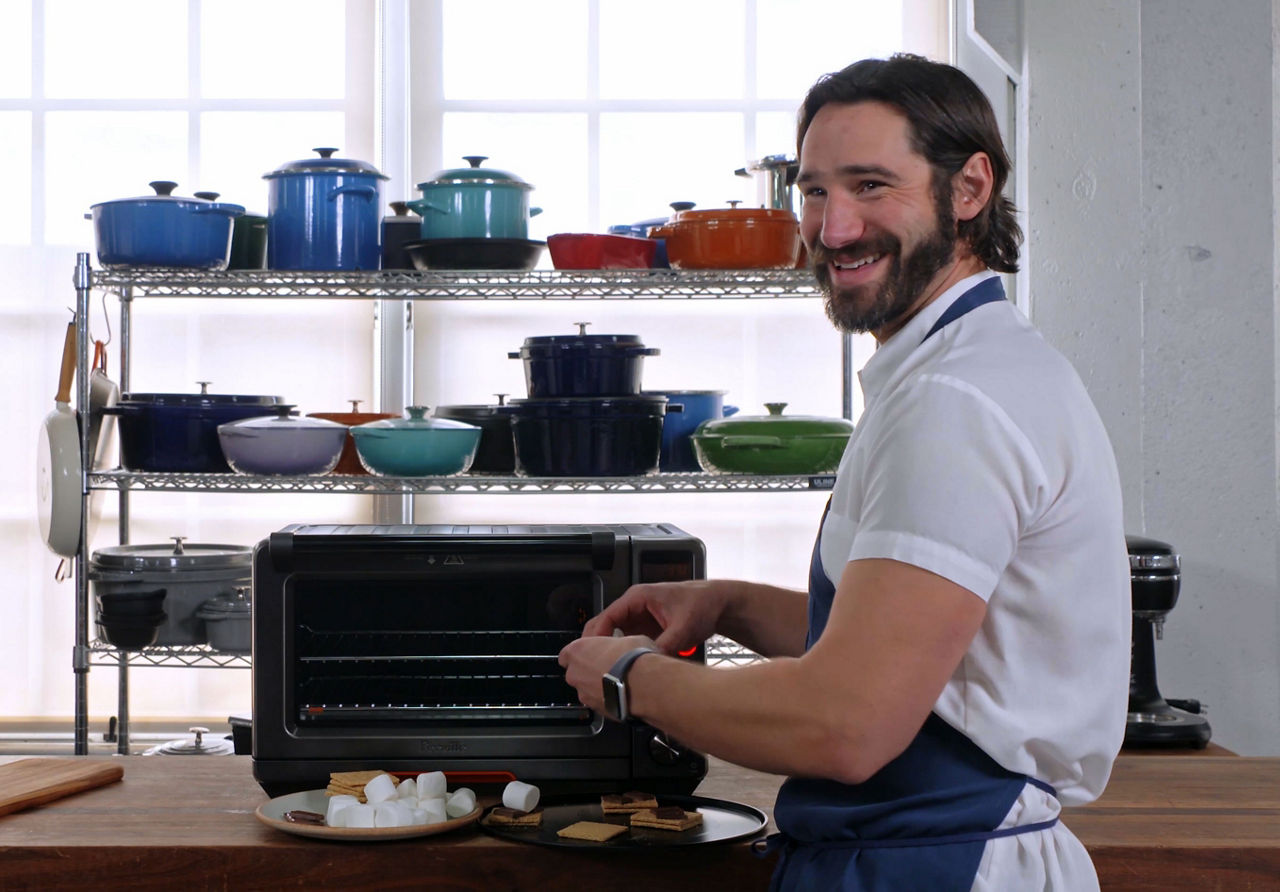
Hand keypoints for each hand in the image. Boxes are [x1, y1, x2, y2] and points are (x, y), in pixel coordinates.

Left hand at [558, 634, 655, 713]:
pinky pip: (598, 702)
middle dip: (588, 671)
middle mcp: (575, 673)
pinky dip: (607, 699)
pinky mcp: (596, 710)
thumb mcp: (627, 639)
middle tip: (608, 666)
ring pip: (586, 690)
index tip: (592, 653)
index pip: (567, 653)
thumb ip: (615, 644)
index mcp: (577, 651)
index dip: (581, 654)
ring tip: (618, 682)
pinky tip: (622, 694)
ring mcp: (584, 694)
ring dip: (597, 687)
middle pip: (575, 673)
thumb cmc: (633, 658)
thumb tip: (622, 646)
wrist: (644, 684)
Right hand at [581, 580, 725, 655]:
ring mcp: (639, 617)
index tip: (592, 655)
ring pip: (613, 635)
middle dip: (597, 645)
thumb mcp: (684, 627)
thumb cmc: (702, 605)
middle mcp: (634, 606)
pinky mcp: (645, 628)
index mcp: (638, 597)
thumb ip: (666, 645)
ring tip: (605, 671)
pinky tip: (622, 668)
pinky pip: (627, 641)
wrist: (718, 604)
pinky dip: (622, 654)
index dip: (596, 637)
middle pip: (604, 625)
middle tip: (593, 668)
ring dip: (609, 651)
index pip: (607, 616)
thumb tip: (651, 663)